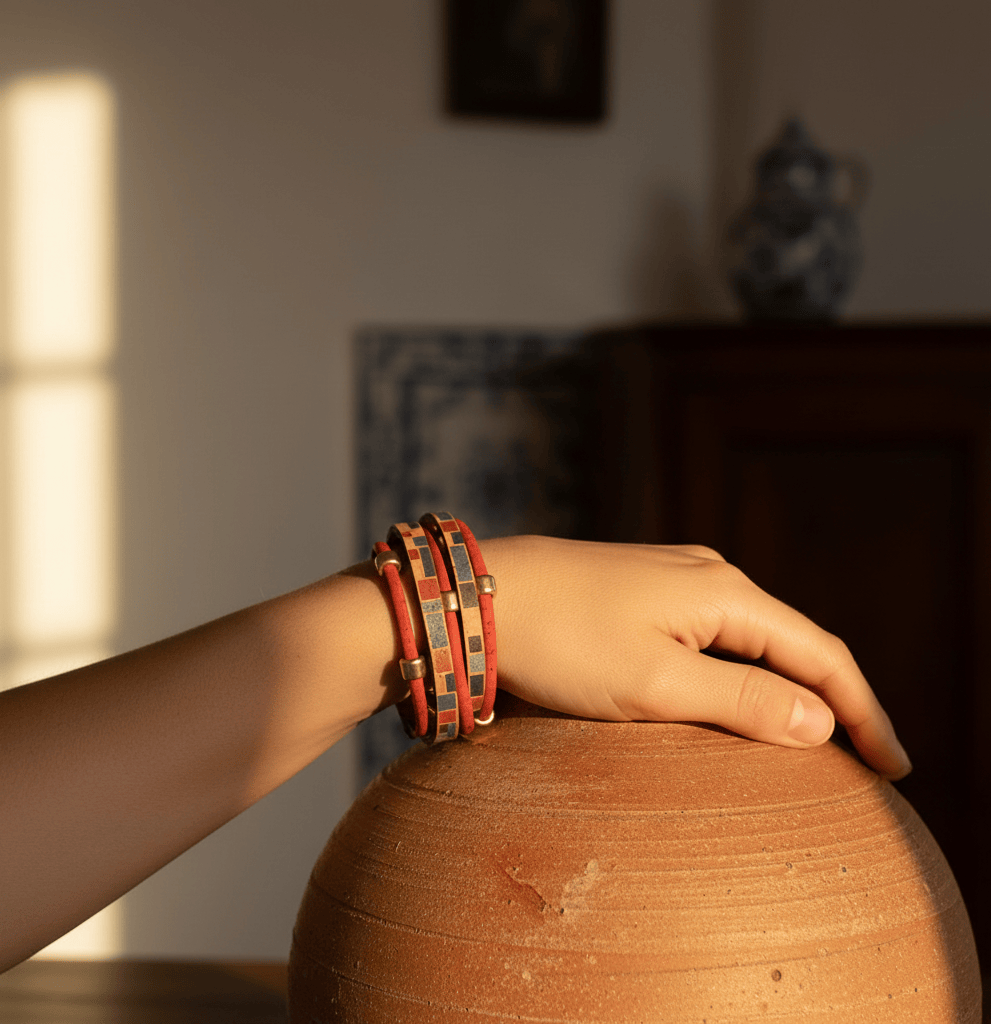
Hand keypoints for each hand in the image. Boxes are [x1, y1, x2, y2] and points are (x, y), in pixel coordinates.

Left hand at [485, 535, 910, 779]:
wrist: (479, 594)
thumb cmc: (561, 640)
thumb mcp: (654, 682)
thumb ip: (742, 699)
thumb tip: (823, 721)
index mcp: (725, 592)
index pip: (822, 654)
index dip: (865, 711)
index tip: (895, 768)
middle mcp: (709, 574)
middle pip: (794, 642)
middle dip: (834, 698)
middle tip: (867, 761)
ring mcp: (673, 578)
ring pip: (754, 638)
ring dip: (788, 684)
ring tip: (812, 736)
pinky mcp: (641, 591)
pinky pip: (714, 634)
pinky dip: (743, 671)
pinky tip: (740, 695)